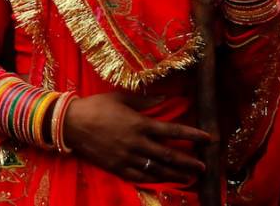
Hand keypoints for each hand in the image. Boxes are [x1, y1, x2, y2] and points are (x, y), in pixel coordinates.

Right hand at [64, 92, 210, 182]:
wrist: (71, 124)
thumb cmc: (97, 106)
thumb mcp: (121, 98)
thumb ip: (145, 101)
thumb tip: (164, 98)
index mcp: (140, 123)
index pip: (173, 131)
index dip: (192, 135)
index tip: (208, 138)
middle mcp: (137, 143)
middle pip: (169, 155)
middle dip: (188, 162)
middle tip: (203, 167)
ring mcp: (127, 157)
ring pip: (156, 169)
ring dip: (175, 175)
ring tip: (188, 178)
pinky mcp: (117, 167)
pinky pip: (139, 176)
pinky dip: (153, 180)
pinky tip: (161, 182)